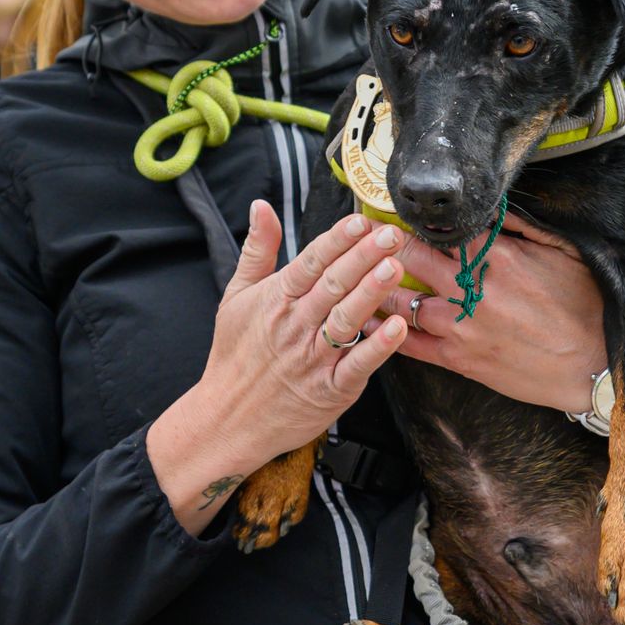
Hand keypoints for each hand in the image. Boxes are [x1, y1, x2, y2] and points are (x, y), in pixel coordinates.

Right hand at [149, 201, 408, 533]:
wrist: (227, 418)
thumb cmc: (236, 355)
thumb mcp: (236, 297)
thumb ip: (257, 250)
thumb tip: (260, 206)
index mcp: (275, 300)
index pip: (310, 263)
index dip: (337, 240)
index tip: (360, 221)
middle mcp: (294, 326)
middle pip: (333, 285)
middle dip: (364, 257)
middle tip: (392, 234)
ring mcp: (312, 359)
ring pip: (346, 320)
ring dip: (372, 293)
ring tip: (395, 268)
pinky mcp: (329, 390)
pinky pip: (356, 366)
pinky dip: (377, 348)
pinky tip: (398, 328)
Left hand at [369, 213, 607, 413]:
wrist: (595, 368)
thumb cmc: (584, 307)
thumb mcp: (563, 253)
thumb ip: (523, 227)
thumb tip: (493, 204)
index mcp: (499, 258)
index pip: (442, 230)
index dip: (412, 219)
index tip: (389, 209)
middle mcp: (474, 290)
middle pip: (412, 258)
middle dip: (381, 244)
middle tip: (358, 232)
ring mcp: (463, 328)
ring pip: (402, 302)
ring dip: (374, 286)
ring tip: (349, 273)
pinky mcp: (461, 361)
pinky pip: (411, 345)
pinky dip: (385, 331)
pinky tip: (365, 320)